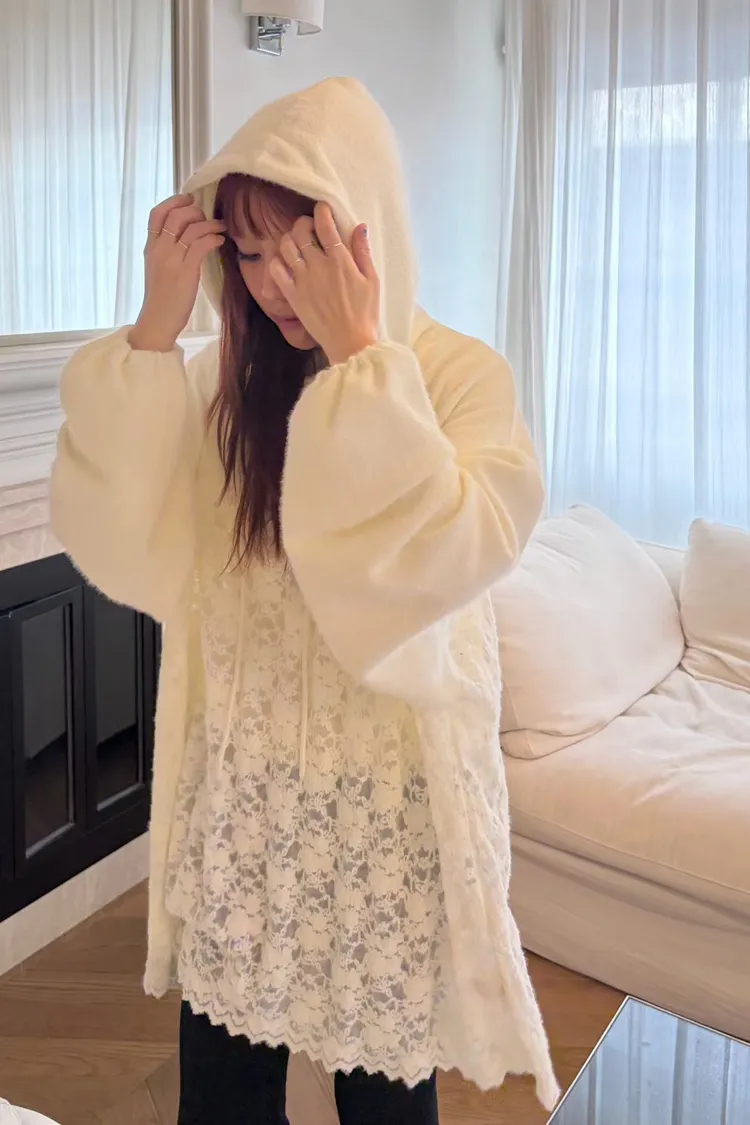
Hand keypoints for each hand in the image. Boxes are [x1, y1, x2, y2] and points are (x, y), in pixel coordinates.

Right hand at [129, 194, 225, 351]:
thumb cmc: (162, 296)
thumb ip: (167, 248)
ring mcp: (172, 260)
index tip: (190, 200)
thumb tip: (185, 232)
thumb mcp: (158, 267)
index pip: (157, 213)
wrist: (158, 320)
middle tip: (207, 218)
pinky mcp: (186, 272)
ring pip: (191, 228)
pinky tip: (219, 241)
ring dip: (210, 224)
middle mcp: (159, 249)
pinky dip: (213, 238)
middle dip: (195, 211)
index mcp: (150, 246)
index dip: (175, 201)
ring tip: (220, 228)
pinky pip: (201, 245)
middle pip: (176, 215)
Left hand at [270, 203, 379, 365]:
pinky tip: (287, 264)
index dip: (322, 211)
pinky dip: (277, 261)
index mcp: (341, 261)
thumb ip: (363, 252)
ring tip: (298, 245)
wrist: (350, 343)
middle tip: (309, 229)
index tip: (322, 209)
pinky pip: (276, 270)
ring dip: (290, 240)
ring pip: (286, 246)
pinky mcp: (293, 295)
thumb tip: (359, 226)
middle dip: (303, 223)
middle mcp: (319, 267)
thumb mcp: (372, 280)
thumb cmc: (366, 313)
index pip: (325, 225)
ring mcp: (303, 281)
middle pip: (301, 231)